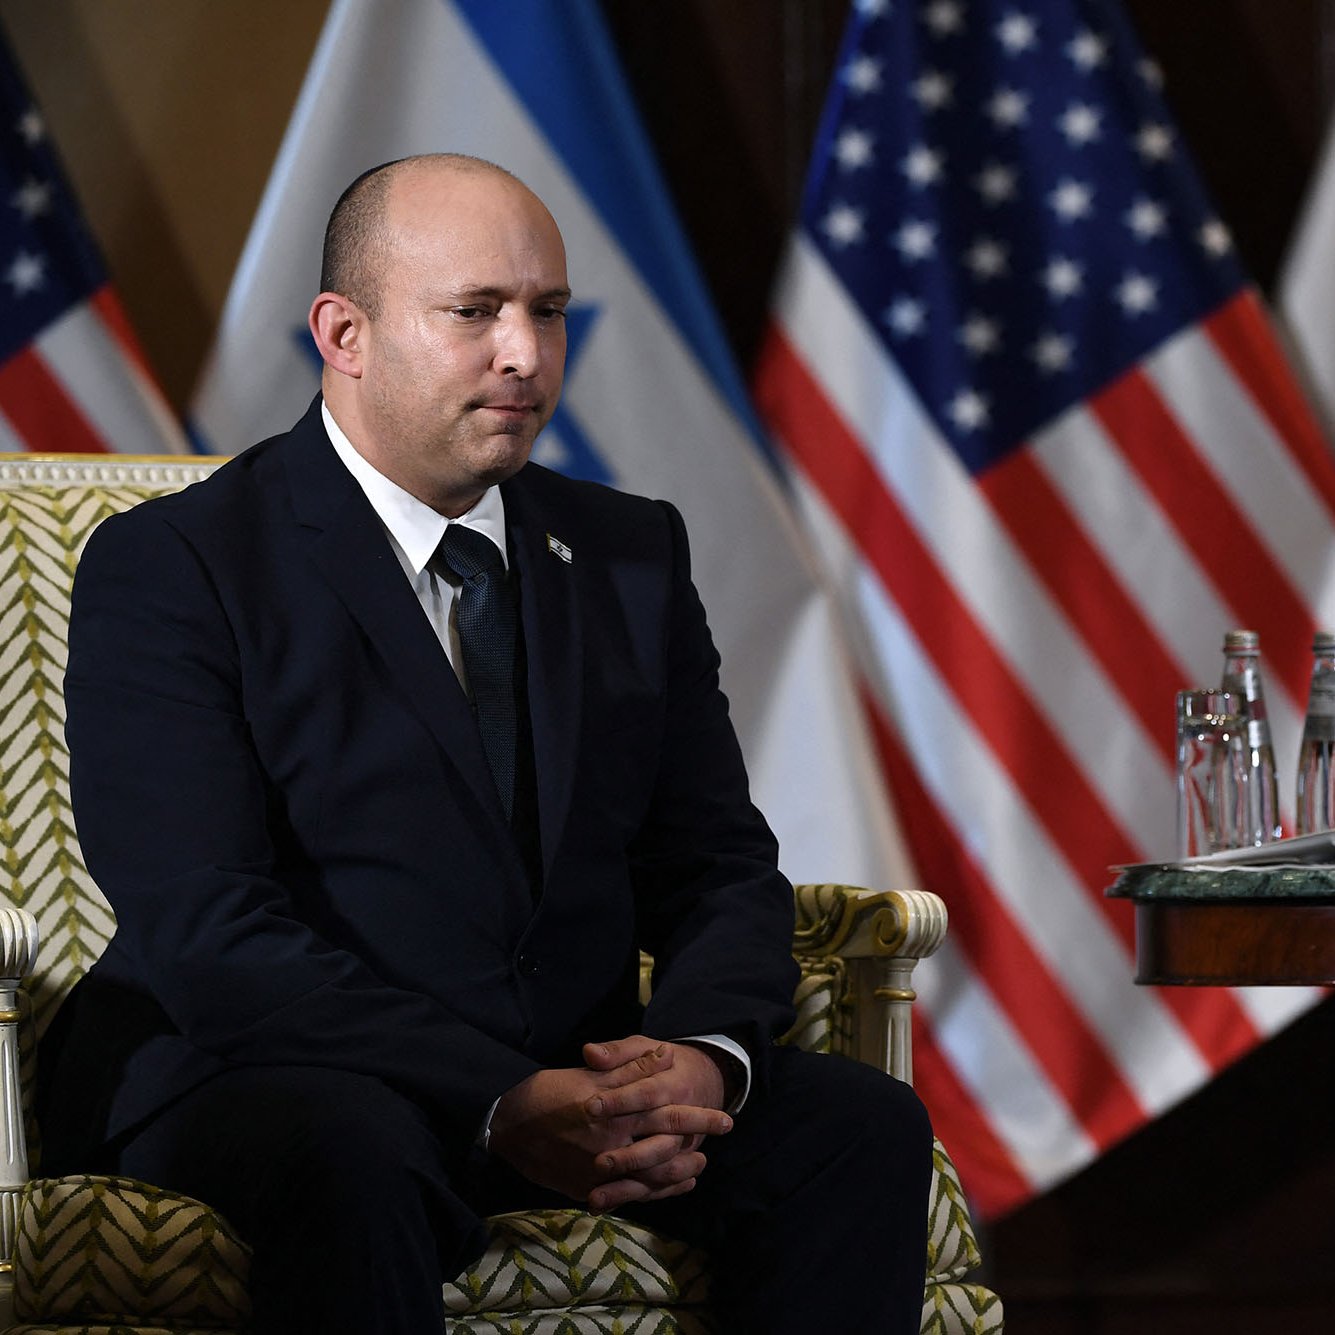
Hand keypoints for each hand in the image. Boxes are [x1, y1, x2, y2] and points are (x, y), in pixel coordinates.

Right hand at [488, 1039, 731, 1211]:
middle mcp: (611, 1146)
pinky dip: (658, 1191)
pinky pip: (632, 1195)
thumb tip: (666, 1056)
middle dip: (698, 1141)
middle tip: (723, 1133)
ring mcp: (600, 1173)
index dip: (698, 1116)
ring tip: (701, 1162)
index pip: (666, 1113)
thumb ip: (629, 1067)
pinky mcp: (589, 1189)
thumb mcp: (588, 1073)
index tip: (725, 1116)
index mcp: (612, 1112)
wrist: (506, 1126)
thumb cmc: (547, 1092)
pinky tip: (674, 1185)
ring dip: (682, 1171)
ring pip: (653, 1178)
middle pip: (666, 1147)